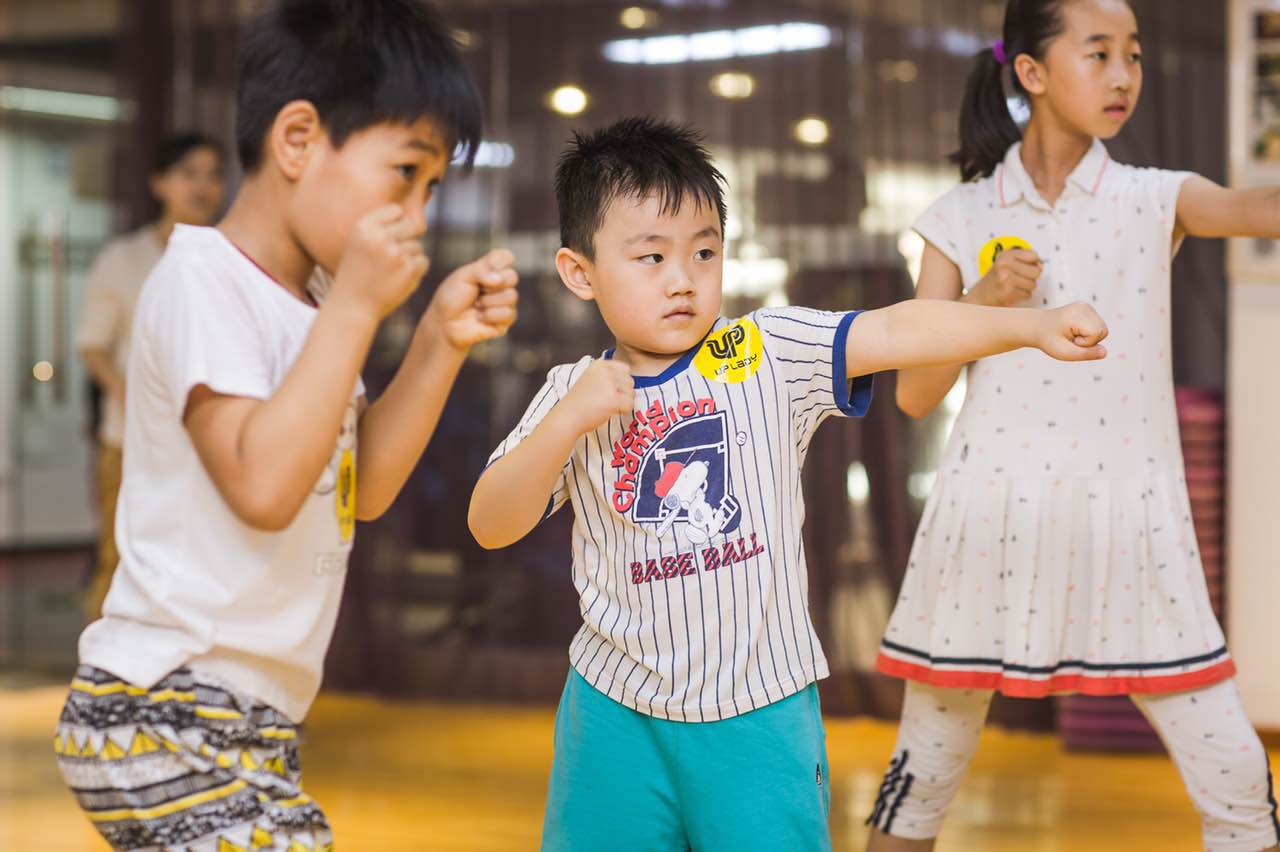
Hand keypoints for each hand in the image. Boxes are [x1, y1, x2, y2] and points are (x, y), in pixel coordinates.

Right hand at [331, 205, 428, 321]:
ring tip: (391, 272)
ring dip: (410, 258)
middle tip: (393, 257)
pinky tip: (399, 279)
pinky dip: (416, 271)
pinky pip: (423, 261)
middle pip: (410, 226)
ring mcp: (395, 253)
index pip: (396, 210)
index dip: (397, 224)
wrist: (352, 306)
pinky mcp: (408, 269)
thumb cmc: (357, 274)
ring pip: (418, 246)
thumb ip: (381, 227)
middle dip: (406, 240)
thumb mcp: (360, 243)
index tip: (388, 239)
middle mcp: (378, 236)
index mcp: (363, 226)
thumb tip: (413, 218)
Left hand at [425, 248, 519, 350]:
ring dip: (488, 302)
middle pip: (512, 277)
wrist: (445, 323)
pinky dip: (490, 315)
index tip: (484, 270)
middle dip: (492, 285)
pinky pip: (508, 313)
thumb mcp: (462, 277)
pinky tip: (480, 317)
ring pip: (511, 296)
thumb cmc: (452, 298)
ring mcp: (504, 302)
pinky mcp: (506, 320)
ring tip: (476, 305)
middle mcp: (501, 284)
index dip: (499, 262)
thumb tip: (498, 279)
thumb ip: (481, 270)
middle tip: (478, 290)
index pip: (506, 257)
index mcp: (491, 270)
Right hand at [561, 360, 634, 434]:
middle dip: (622, 392)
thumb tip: (629, 380)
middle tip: (605, 400)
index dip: (620, 382)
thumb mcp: (591, 378)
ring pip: (631, 393)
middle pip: (630, 381)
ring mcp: (610, 384)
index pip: (625, 369)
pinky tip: (609, 411)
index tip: (605, 391)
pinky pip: (630, 404)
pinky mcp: (614, 399)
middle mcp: (605, 371)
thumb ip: (608, 375)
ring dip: (623, 401)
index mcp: (600, 364)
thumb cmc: (579, 402)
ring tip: (605, 405)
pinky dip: (622, 411)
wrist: (567, 417)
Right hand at [964, 248, 1040, 306]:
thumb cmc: (995, 280)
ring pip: (1033, 284)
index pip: (1033, 255)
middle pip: (1036, 271)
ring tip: (1014, 286)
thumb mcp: (1006, 263)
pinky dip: (1022, 295)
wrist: (980, 296)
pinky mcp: (1008, 292)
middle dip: (1031, 277)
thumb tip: (1041, 265)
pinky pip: (1027, 294)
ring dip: (1026, 288)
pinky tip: (1012, 293)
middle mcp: (1004, 265)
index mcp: (1005, 255)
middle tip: (1020, 278)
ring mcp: (1006, 279)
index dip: (1033, 262)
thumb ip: (1024, 260)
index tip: (1026, 266)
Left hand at [1036, 301, 1108, 361]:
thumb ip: (1085, 354)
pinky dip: (1088, 333)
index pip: (1098, 333)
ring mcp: (1087, 306)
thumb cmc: (1048, 340)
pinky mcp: (1087, 309)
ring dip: (1089, 338)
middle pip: (1104, 331)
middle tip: (1070, 339)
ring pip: (1103, 329)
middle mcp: (1085, 306)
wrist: (1036, 327)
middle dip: (1089, 341)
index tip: (1069, 340)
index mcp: (1078, 313)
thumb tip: (1105, 352)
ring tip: (1071, 335)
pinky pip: (1098, 327)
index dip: (1086, 343)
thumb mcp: (1063, 352)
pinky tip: (1074, 331)